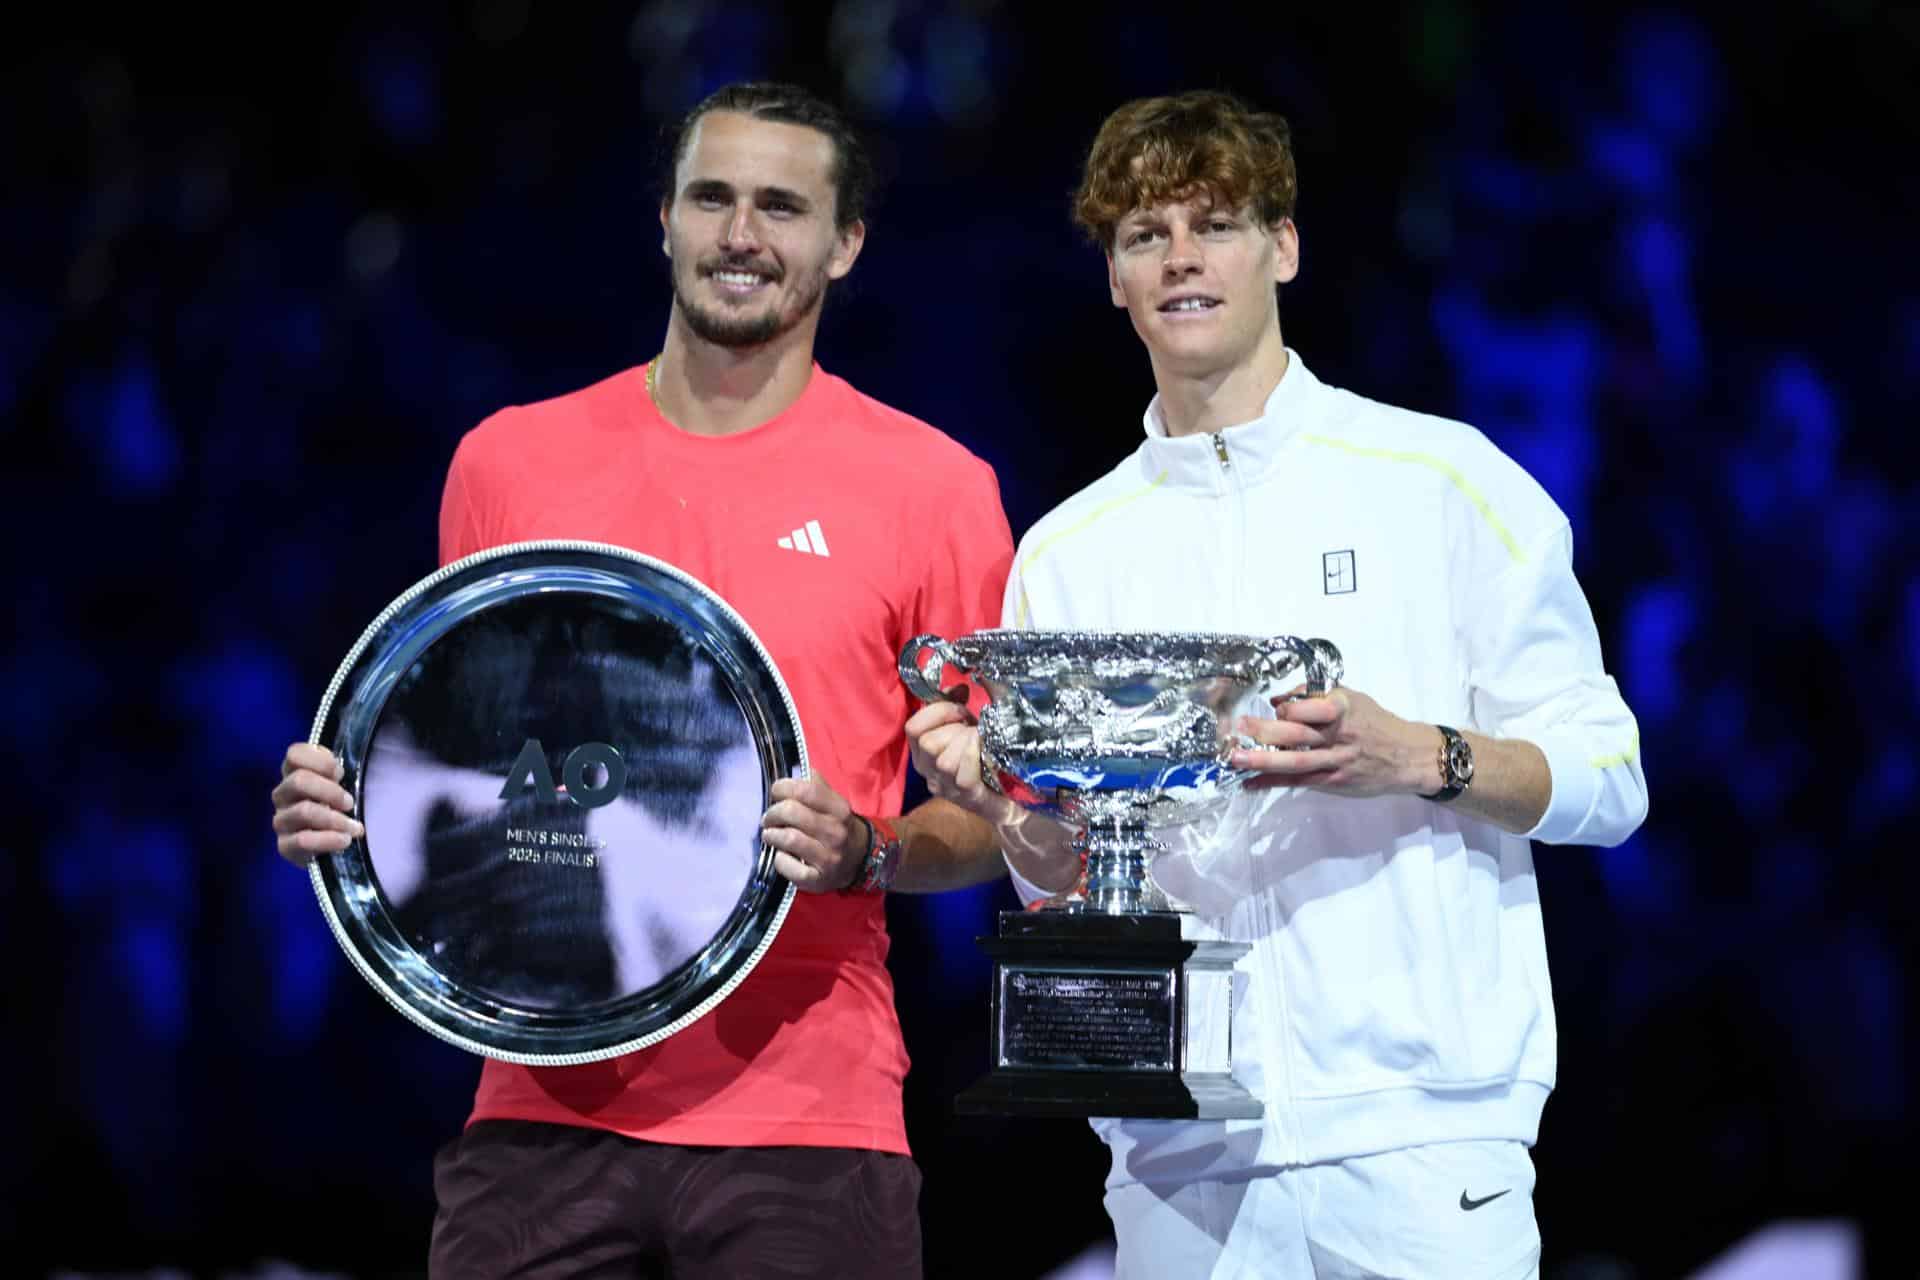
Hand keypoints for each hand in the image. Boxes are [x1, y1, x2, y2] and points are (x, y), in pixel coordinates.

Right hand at [271, 742, 363, 865]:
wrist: (329, 847)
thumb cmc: (336, 810)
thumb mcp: (339, 787)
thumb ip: (335, 774)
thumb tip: (337, 771)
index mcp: (294, 773)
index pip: (294, 754)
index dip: (320, 760)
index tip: (340, 773)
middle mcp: (283, 795)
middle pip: (299, 781)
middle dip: (330, 791)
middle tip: (349, 802)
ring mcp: (282, 820)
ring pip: (303, 811)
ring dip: (334, 818)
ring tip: (354, 827)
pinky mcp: (285, 846)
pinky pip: (302, 840)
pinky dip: (328, 839)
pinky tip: (344, 840)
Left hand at [761, 776, 867, 892]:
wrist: (860, 860)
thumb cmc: (838, 826)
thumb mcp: (834, 804)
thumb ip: (817, 786)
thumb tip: (799, 770)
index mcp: (839, 809)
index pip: (806, 790)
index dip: (783, 787)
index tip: (776, 792)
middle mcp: (836, 832)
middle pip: (792, 812)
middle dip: (772, 813)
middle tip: (768, 818)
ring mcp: (828, 857)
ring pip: (788, 839)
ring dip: (771, 835)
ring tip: (769, 834)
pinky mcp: (818, 879)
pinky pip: (789, 867)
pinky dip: (779, 860)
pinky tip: (781, 855)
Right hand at [906, 700, 1017, 823]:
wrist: (1011, 794)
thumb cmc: (983, 754)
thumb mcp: (967, 724)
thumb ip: (957, 704)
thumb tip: (958, 687)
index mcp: (922, 751)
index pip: (913, 727)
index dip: (937, 712)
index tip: (960, 709)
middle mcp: (928, 771)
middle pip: (929, 743)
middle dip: (955, 728)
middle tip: (973, 728)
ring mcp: (946, 788)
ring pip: (944, 761)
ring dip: (966, 743)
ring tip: (981, 740)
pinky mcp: (967, 799)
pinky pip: (962, 777)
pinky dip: (974, 758)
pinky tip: (985, 750)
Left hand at [1228, 686, 1434, 796]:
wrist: (1408, 757)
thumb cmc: (1376, 723)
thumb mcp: (1352, 698)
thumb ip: (1316, 696)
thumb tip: (1279, 700)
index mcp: (1343, 708)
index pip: (1309, 706)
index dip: (1288, 708)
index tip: (1275, 708)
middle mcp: (1338, 735)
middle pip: (1297, 734)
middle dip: (1265, 732)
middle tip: (1238, 729)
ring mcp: (1336, 761)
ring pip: (1296, 761)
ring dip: (1263, 761)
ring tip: (1236, 758)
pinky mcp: (1334, 782)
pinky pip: (1299, 781)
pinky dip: (1273, 782)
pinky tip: (1251, 783)